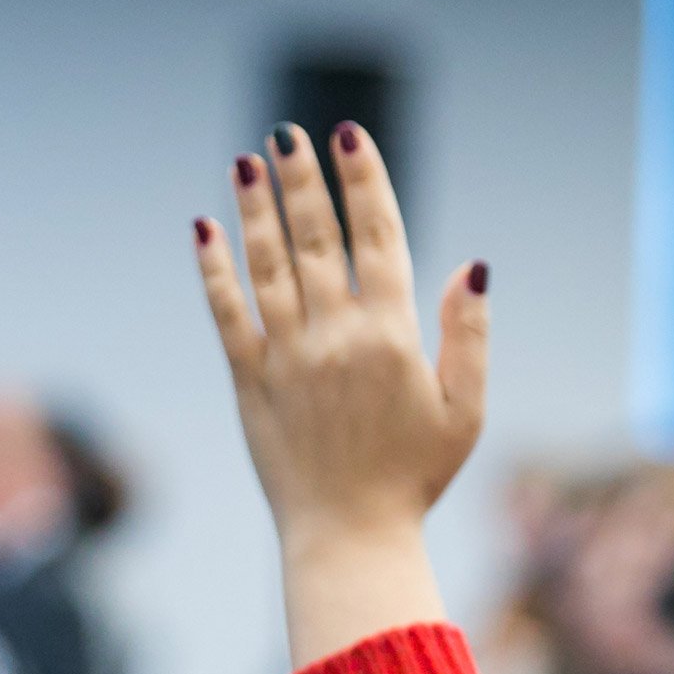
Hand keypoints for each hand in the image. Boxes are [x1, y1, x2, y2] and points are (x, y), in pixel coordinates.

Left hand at [194, 124, 488, 663]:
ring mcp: (288, 358)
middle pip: (317, 238)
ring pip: (268, 266)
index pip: (379, 236)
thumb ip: (467, 336)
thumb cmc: (413, 479)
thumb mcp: (464, 411)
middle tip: (286, 135)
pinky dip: (214, 270)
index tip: (347, 135)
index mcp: (392, 337)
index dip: (363, 179)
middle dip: (301, 180)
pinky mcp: (250, 383)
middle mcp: (336, 337)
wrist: (349, 538)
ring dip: (255, 210)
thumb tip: (470, 266)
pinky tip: (203, 230)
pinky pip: (228, 314)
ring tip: (245, 163)